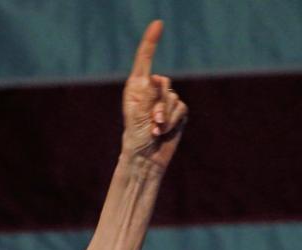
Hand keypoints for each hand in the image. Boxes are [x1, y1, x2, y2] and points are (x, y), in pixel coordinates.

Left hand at [121, 20, 187, 167]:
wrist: (146, 158)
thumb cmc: (135, 137)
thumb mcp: (138, 116)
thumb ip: (148, 96)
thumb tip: (156, 78)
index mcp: (136, 89)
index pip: (144, 61)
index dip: (151, 42)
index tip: (158, 23)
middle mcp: (150, 92)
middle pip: (164, 83)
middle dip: (159, 103)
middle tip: (152, 121)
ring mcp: (165, 101)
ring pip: (174, 98)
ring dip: (165, 117)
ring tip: (154, 130)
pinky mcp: (177, 111)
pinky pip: (182, 109)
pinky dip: (173, 122)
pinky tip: (163, 132)